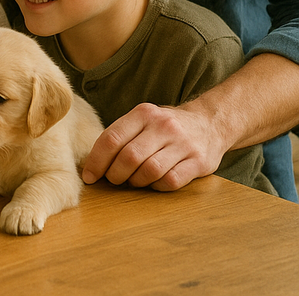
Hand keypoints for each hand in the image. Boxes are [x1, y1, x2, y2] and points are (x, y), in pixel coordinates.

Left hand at [82, 102, 224, 190]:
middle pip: (129, 157)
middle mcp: (163, 126)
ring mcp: (183, 143)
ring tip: (133, 181)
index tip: (89, 176)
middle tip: (113, 180)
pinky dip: (157, 186)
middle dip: (115, 174)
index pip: (111, 139)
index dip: (96, 161)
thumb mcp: (143, 120)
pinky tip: (154, 183)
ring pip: (150, 170)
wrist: (210, 123)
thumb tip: (93, 164)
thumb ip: (121, 136)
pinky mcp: (199, 161)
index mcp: (143, 113)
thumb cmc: (165, 127)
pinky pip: (171, 181)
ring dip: (136, 181)